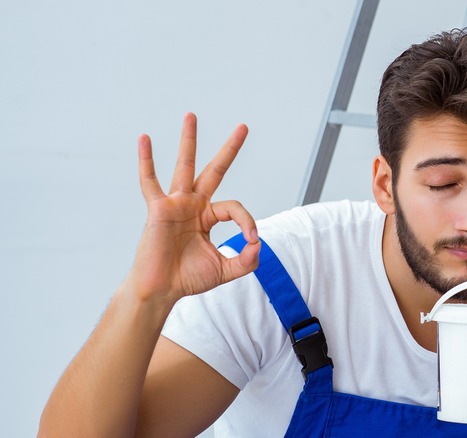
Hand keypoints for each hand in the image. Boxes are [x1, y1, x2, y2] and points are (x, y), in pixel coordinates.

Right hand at [126, 113, 259, 304]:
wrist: (161, 291)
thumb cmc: (187, 279)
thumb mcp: (226, 270)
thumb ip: (247, 260)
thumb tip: (259, 244)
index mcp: (208, 217)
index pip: (235, 208)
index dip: (248, 222)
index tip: (251, 240)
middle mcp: (193, 205)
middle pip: (214, 170)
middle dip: (230, 149)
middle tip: (244, 127)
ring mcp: (176, 204)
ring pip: (185, 166)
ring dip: (189, 140)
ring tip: (192, 116)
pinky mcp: (158, 209)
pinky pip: (150, 181)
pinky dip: (146, 160)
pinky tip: (144, 138)